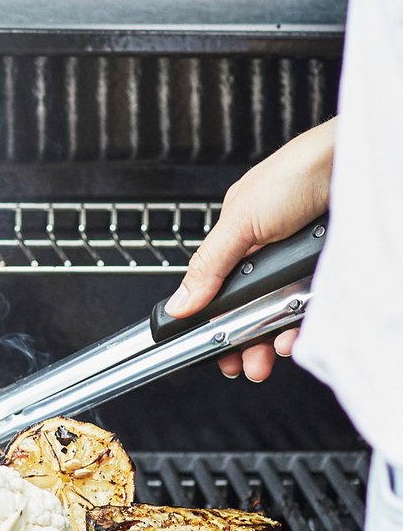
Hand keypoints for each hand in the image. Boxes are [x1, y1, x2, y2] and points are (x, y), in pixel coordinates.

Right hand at [163, 120, 333, 381]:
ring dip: (274, 337)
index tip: (215, 349)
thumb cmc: (297, 173)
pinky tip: (299, 333)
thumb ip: (209, 265)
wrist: (352, 165)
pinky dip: (306, 326)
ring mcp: (299, 264)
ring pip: (283, 313)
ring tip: (271, 352)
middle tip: (244, 364)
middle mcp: (269, 253)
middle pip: (252, 308)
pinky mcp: (326, 271)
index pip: (220, 290)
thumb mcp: (240, 221)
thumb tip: (179, 302)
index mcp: (239, 238)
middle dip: (245, 340)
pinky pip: (314, 309)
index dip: (217, 322)